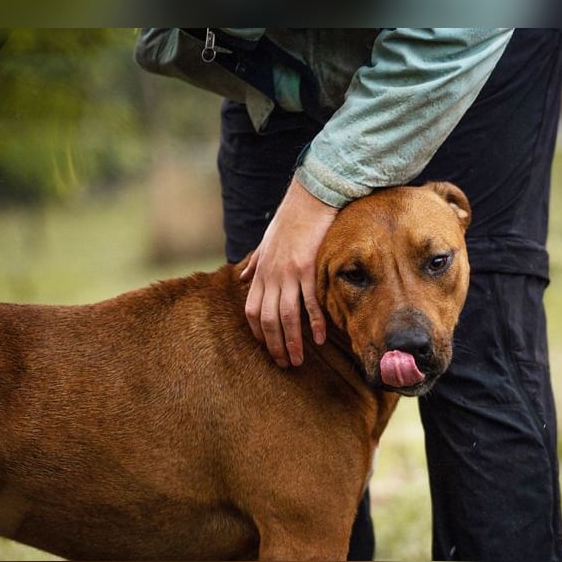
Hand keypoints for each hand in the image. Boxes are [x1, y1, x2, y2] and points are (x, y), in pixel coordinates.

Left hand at [240, 178, 337, 367]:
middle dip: (274, 345)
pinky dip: (314, 322)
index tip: (267, 348)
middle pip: (268, 320)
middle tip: (283, 363)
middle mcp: (271, 276)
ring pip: (287, 317)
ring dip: (292, 342)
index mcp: (261, 272)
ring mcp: (288, 273)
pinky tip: (320, 339)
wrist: (309, 198)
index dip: (258, 333)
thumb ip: (254, 263)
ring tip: (298, 360)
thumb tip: (241, 275)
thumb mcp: (265, 242)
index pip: (252, 311)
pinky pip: (310, 302)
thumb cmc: (289, 220)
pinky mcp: (307, 268)